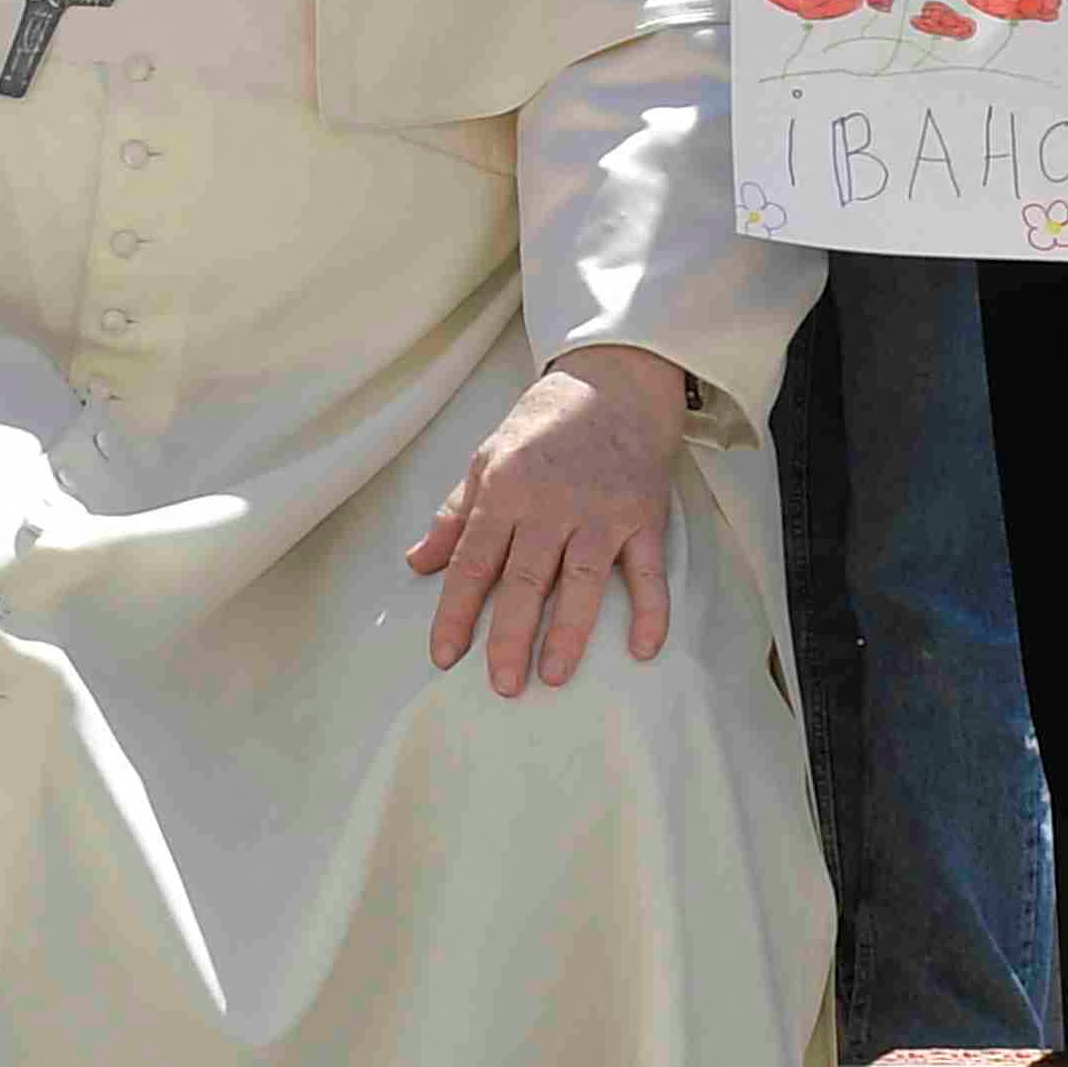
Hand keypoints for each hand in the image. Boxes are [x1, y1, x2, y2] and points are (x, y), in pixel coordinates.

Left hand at [404, 343, 687, 691]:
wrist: (617, 383)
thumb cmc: (545, 425)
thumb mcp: (487, 458)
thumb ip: (455, 516)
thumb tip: (417, 562)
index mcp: (506, 490)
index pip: (474, 561)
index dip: (456, 611)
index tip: (444, 655)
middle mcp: (552, 505)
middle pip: (527, 579)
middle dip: (510, 635)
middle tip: (501, 684)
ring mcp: (602, 512)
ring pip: (584, 582)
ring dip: (570, 632)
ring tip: (553, 676)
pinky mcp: (645, 517)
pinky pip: (649, 570)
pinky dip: (650, 610)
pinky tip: (642, 648)